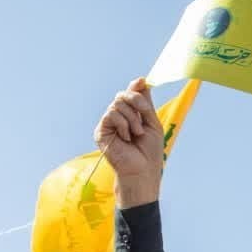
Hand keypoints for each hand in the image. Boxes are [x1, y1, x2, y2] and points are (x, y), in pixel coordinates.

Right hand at [94, 78, 164, 208]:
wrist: (142, 170)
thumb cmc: (149, 152)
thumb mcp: (151, 122)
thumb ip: (145, 103)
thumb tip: (140, 80)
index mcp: (131, 115)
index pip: (130, 94)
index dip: (135, 87)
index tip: (142, 81)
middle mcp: (118, 117)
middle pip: (122, 95)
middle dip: (136, 102)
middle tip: (144, 116)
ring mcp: (108, 124)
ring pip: (117, 104)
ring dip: (132, 118)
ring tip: (136, 134)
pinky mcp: (100, 131)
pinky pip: (111, 114)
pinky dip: (123, 124)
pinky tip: (126, 138)